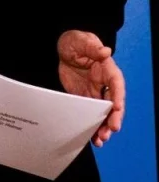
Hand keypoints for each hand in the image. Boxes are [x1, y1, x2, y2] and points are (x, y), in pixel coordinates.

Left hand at [58, 30, 124, 146]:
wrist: (64, 49)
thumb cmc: (77, 42)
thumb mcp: (82, 41)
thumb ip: (92, 47)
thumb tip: (105, 51)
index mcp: (108, 71)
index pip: (116, 85)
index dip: (118, 96)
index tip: (116, 107)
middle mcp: (105, 85)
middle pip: (112, 104)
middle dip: (113, 117)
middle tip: (112, 129)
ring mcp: (95, 93)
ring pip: (102, 113)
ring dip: (103, 127)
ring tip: (101, 140)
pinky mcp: (84, 98)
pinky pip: (89, 114)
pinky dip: (90, 126)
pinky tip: (90, 137)